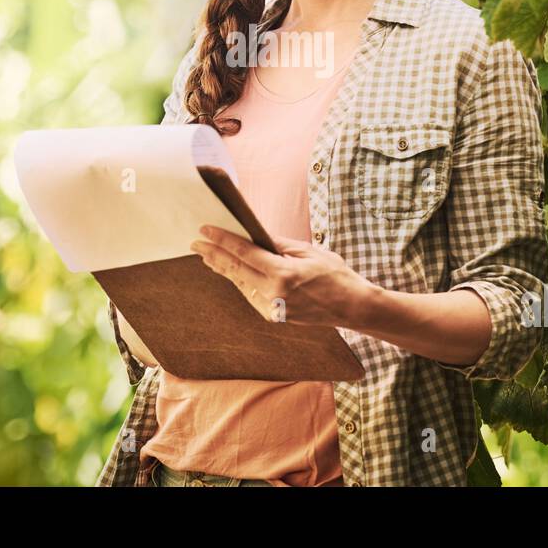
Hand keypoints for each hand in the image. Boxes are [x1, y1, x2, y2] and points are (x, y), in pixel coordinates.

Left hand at [189, 225, 369, 327]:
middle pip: (236, 270)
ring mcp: (273, 309)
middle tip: (196, 243)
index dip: (222, 241)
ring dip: (223, 269)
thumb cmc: (335, 274)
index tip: (205, 230)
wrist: (352, 307)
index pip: (245, 254)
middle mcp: (274, 294)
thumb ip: (279, 245)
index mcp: (283, 274)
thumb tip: (255, 235)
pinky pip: (250, 295)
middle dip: (213, 255)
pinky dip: (239, 282)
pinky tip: (230, 272)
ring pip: (240, 284)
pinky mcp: (274, 317)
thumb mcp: (309, 251)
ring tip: (207, 256)